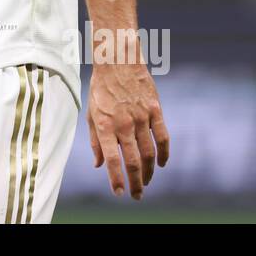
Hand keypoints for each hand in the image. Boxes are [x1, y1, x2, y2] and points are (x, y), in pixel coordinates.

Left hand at [86, 62, 169, 199]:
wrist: (118, 60)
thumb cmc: (102, 89)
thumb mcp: (91, 113)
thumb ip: (95, 140)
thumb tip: (99, 165)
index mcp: (104, 125)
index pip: (112, 159)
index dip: (116, 179)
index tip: (120, 193)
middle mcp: (123, 123)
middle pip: (133, 161)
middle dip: (136, 182)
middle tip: (136, 195)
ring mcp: (141, 117)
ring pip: (149, 153)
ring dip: (149, 172)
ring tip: (146, 182)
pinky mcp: (155, 110)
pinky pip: (163, 137)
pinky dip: (164, 153)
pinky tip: (162, 164)